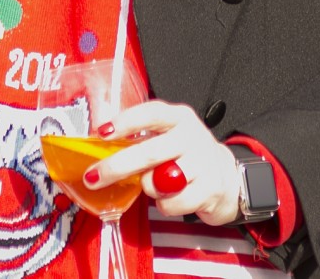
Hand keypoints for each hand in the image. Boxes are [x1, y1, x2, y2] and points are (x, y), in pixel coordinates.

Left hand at [82, 100, 243, 225]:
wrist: (227, 177)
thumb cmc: (185, 155)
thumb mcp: (167, 136)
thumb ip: (141, 138)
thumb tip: (100, 149)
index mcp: (178, 117)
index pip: (151, 114)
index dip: (126, 122)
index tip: (102, 132)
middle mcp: (191, 136)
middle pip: (149, 152)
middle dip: (117, 166)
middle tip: (93, 176)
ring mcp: (203, 162)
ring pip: (160, 181)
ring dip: (148, 187)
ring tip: (153, 184)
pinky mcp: (210, 188)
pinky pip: (173, 203)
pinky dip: (165, 204)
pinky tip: (170, 197)